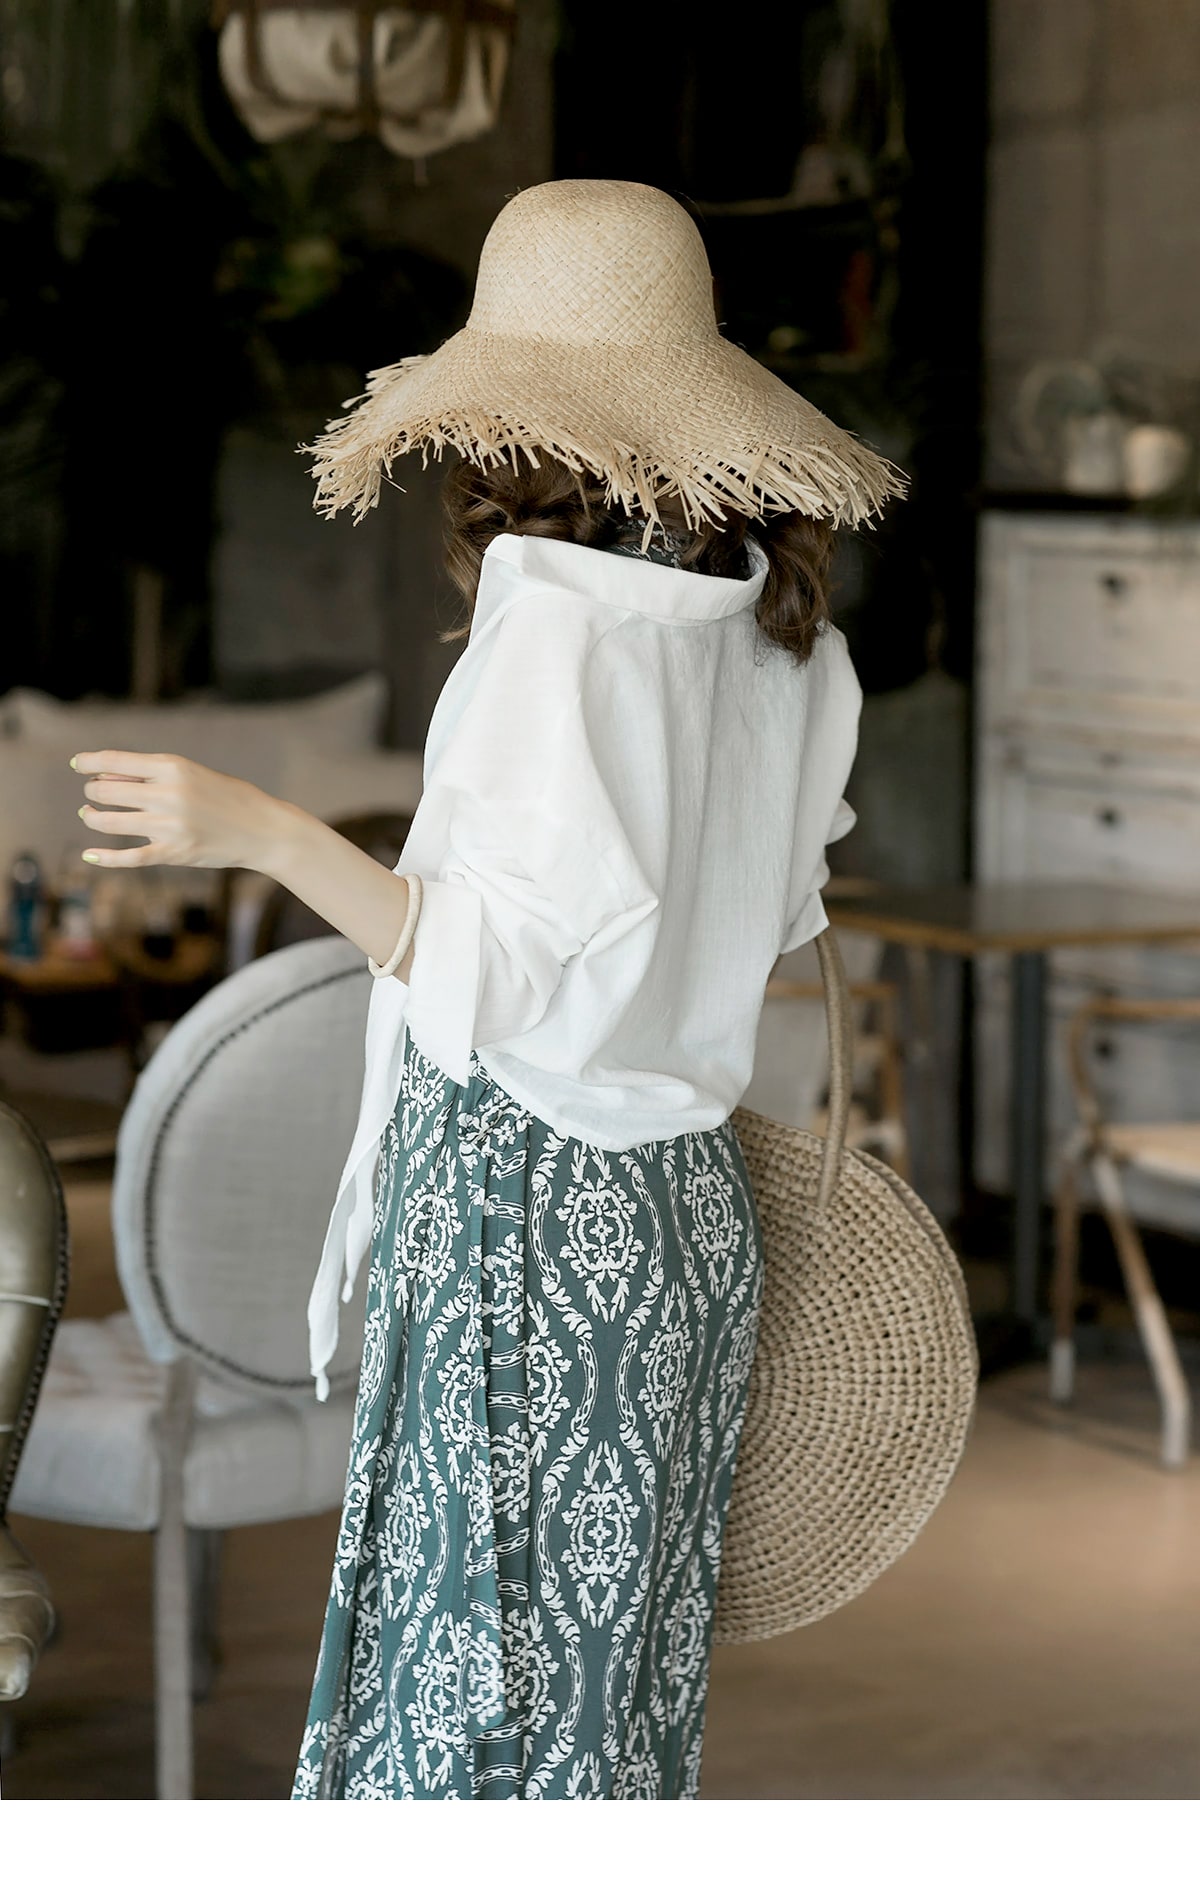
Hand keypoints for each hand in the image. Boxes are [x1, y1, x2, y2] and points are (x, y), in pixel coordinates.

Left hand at [71, 751, 291, 872]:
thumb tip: (103, 780)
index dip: (88, 762)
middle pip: (107, 791)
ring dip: (93, 818)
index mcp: (173, 766)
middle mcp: (169, 793)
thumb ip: (151, 776)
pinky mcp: (175, 853)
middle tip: (92, 795)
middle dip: (93, 792)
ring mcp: (171, 825)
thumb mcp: (192, 775)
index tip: (76, 764)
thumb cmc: (226, 798)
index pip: (115, 761)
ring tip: (90, 815)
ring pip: (112, 822)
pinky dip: (105, 857)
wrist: (264, 829)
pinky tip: (89, 854)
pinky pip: (130, 856)